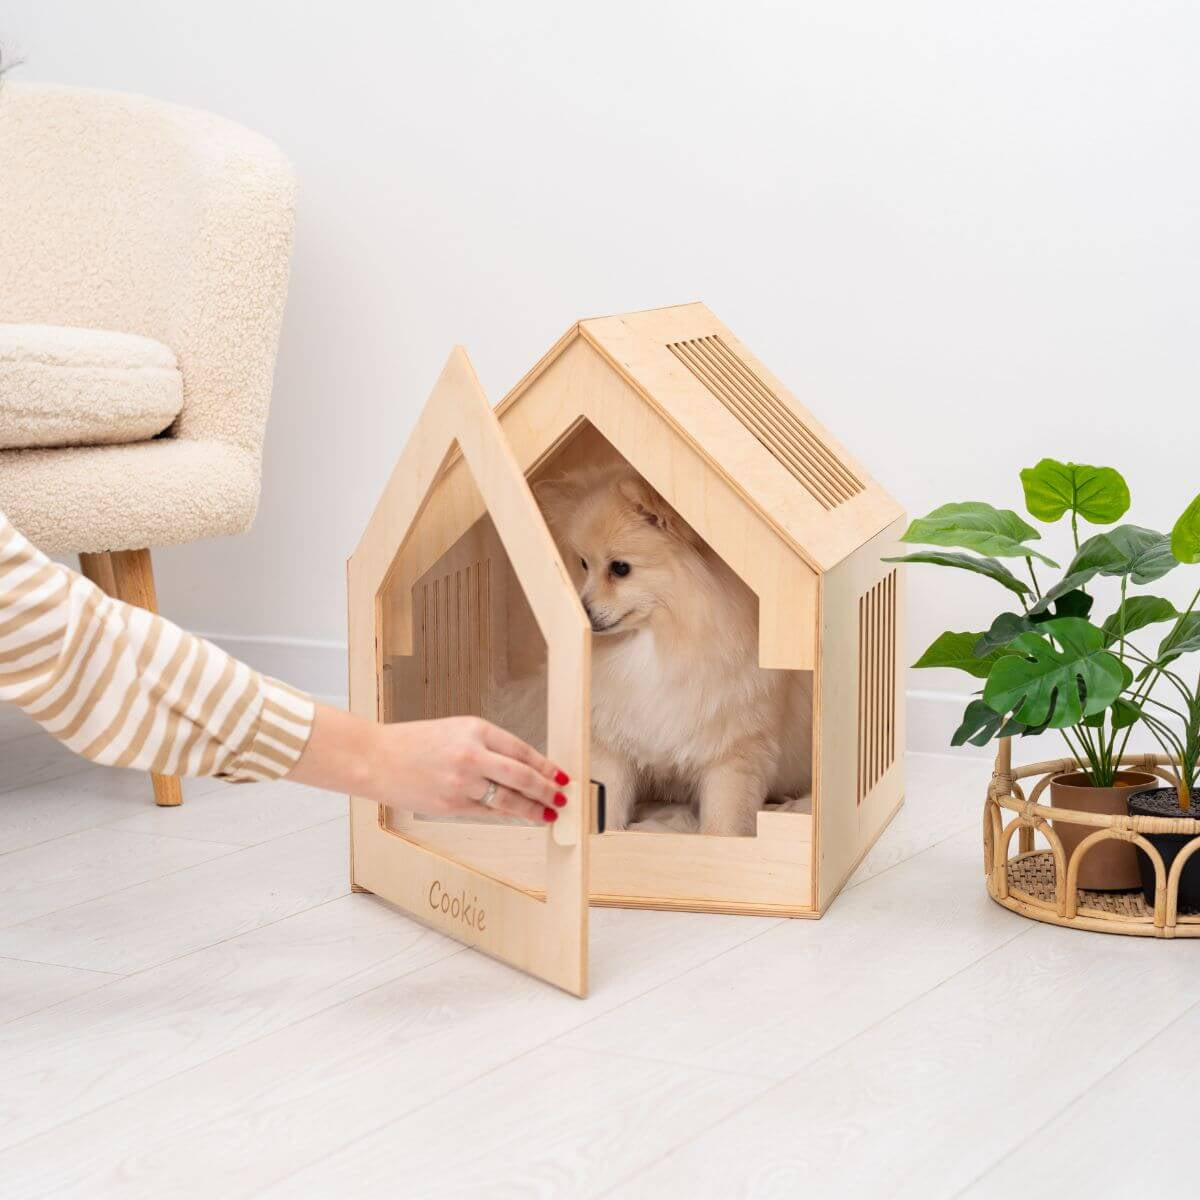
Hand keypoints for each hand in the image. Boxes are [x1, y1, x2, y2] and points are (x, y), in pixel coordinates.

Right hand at [287, 704, 568, 823]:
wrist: (376, 758)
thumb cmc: (415, 743)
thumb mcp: (455, 730)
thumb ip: (488, 745)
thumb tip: (522, 767)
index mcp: (475, 729)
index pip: (522, 750)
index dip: (545, 765)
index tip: (561, 775)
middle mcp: (472, 755)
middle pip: (522, 776)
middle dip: (547, 789)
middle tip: (562, 796)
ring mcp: (462, 783)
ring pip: (508, 800)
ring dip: (533, 808)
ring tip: (548, 813)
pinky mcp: (451, 805)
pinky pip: (488, 813)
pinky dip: (507, 815)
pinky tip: (520, 817)